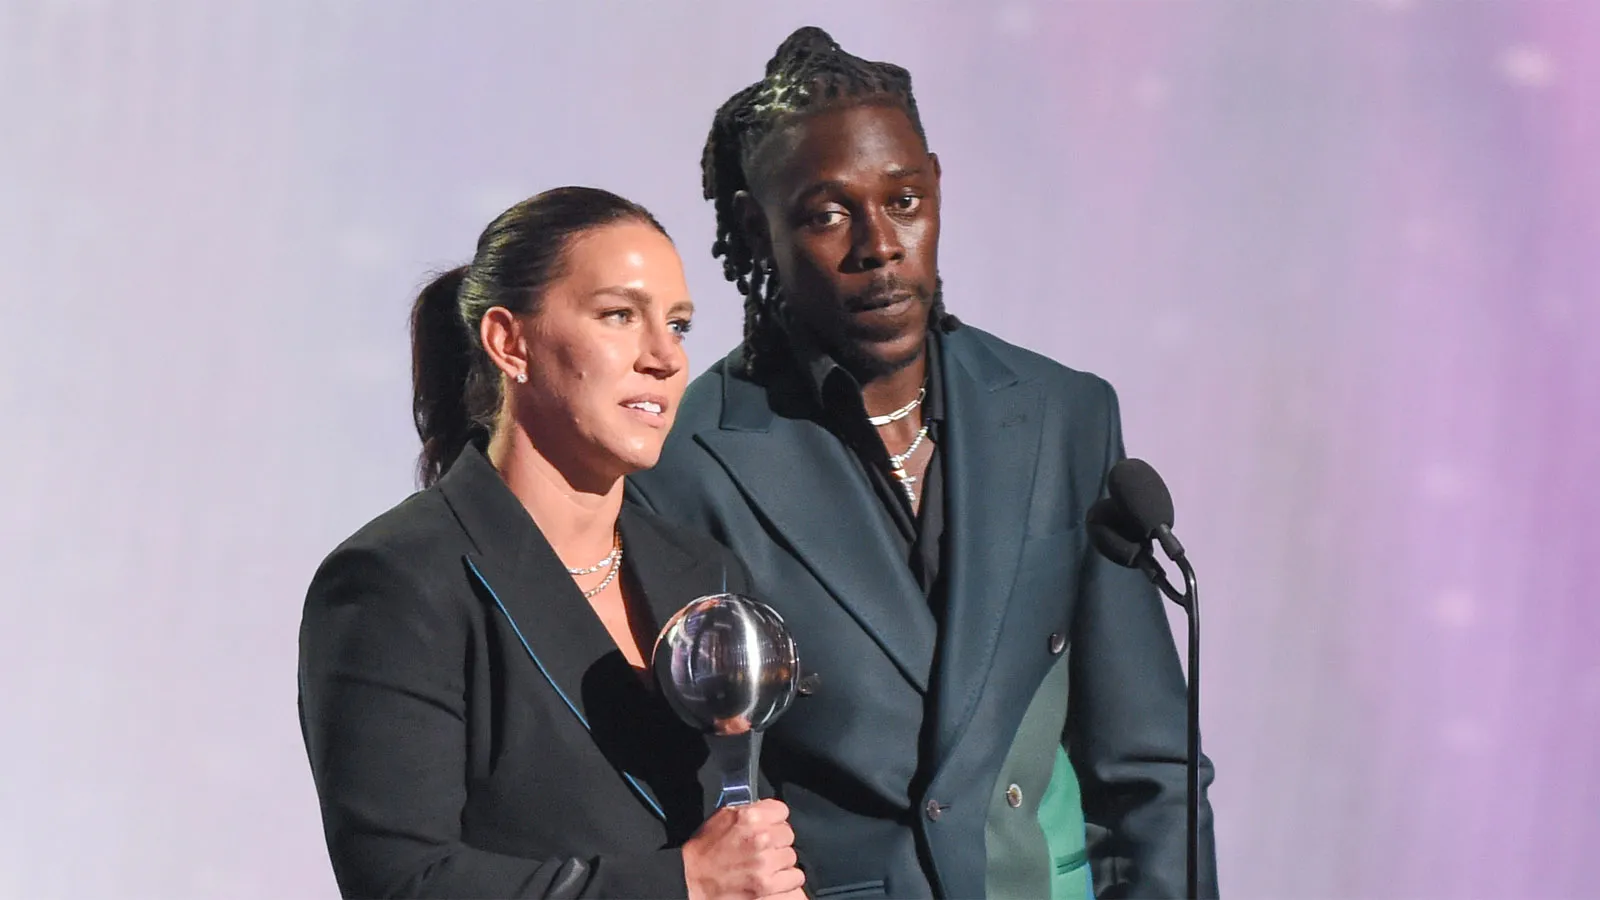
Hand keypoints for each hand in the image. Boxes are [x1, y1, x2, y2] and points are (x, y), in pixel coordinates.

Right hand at [682, 799, 805, 899]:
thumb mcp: (721, 820)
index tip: (769, 827)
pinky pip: (794, 878)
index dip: (774, 820)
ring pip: (791, 857)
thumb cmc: (703, 853)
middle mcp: (760, 838)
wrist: (690, 883)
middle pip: (788, 834)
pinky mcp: (767, 886)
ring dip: (781, 863)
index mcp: (749, 817)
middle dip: (777, 842)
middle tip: (763, 850)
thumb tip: (768, 810)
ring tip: (764, 867)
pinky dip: (785, 882)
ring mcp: (765, 864)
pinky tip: (771, 881)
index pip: (782, 811)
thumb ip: (747, 812)